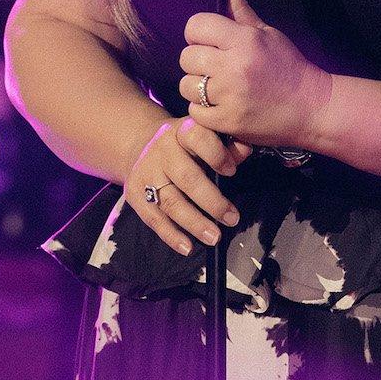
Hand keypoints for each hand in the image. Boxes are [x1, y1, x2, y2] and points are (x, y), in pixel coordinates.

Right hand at [125, 115, 251, 255]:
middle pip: (186, 178)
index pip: (197, 137)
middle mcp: (162, 150)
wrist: (142, 146)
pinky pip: (153, 218)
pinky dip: (171, 235)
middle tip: (231, 219)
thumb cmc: (186, 146)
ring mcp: (146, 172)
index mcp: (183, 131)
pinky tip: (187, 248)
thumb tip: (245, 151)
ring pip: (171, 202)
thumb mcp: (205, 138)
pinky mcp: (135, 193)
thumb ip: (228, 146)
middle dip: (211, 201)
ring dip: (194, 223)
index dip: (216, 154)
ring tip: (214, 238)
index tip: (232, 172)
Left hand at [179, 0, 332, 151]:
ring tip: (217, 88)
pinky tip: (220, 105)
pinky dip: (203, 110)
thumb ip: (241, 10)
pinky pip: (195, 111)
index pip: (195, 26)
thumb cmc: (289, 68)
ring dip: (198, 87)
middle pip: (187, 57)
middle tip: (214, 67)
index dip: (198, 34)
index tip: (208, 42)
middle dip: (198, 61)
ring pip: (187, 85)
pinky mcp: (227, 121)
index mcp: (245, 40)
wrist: (312, 108)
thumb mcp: (268, 34)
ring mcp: (229, 96)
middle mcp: (234, 66)